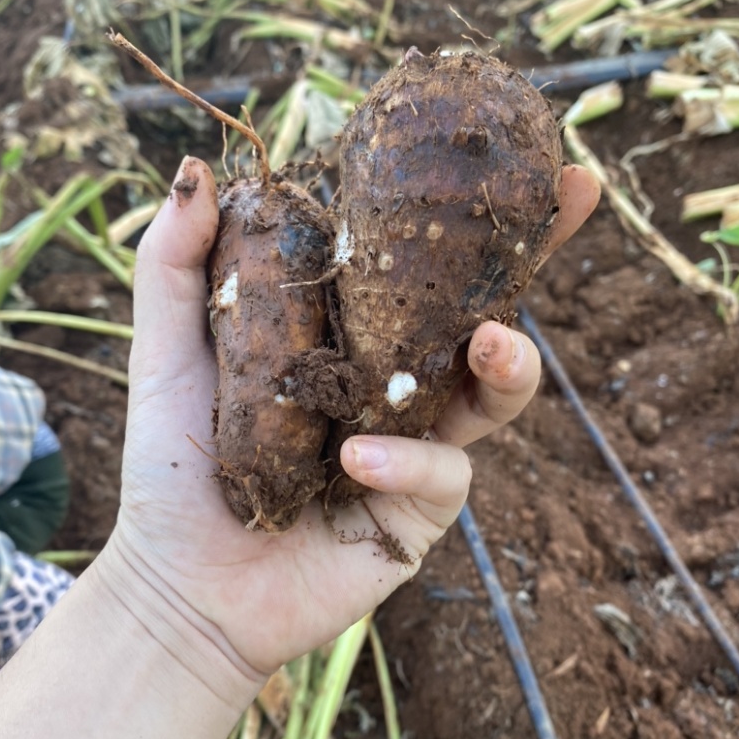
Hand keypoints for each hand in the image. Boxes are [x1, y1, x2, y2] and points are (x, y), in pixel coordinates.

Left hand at [106, 158, 598, 699]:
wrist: (182, 584)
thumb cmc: (174, 468)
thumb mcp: (167, 353)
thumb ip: (174, 264)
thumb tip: (199, 166)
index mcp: (347, 335)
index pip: (416, 267)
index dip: (465, 217)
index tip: (515, 155)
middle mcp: (393, 382)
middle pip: (480, 313)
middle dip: (532, 259)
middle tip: (570, 200)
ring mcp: (416, 445)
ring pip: (496, 393)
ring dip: (510, 362)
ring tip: (491, 343)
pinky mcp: (422, 510)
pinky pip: (445, 472)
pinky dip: (407, 460)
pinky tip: (355, 462)